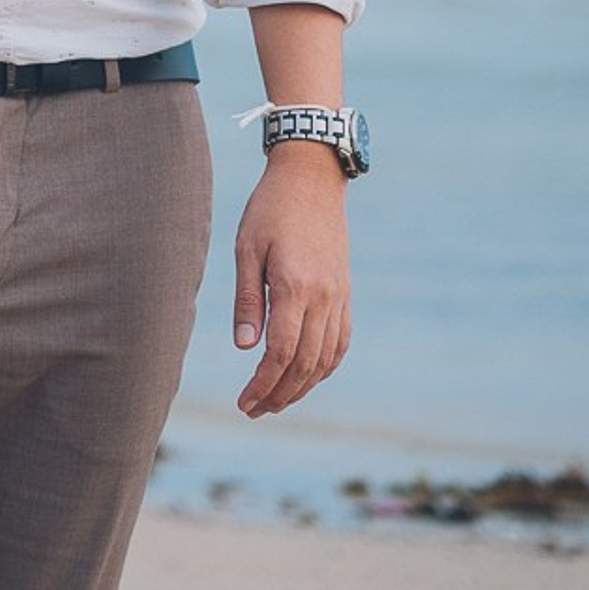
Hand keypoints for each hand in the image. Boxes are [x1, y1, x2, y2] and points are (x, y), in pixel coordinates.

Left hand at [232, 150, 351, 417]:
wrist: (312, 179)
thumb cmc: (270, 209)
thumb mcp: (247, 248)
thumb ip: (247, 299)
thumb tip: (243, 347)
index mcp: (296, 287)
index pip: (281, 352)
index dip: (263, 383)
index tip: (245, 401)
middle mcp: (324, 298)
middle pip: (305, 364)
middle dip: (280, 393)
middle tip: (254, 409)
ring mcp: (339, 298)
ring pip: (325, 359)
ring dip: (302, 386)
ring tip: (275, 400)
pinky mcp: (345, 293)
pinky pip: (340, 342)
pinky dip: (324, 366)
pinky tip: (306, 375)